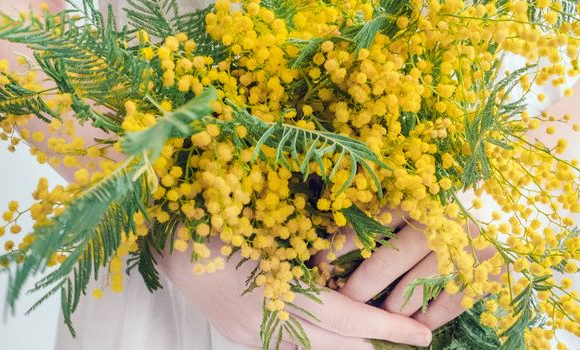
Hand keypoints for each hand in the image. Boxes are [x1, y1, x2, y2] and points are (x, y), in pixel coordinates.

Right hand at [159, 240, 432, 349]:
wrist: (158, 233)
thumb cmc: (211, 211)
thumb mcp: (264, 215)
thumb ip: (305, 234)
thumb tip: (354, 239)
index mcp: (274, 288)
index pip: (344, 317)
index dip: (385, 327)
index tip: (421, 335)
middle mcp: (263, 319)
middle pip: (331, 343)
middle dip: (374, 345)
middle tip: (414, 342)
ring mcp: (246, 331)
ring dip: (346, 347)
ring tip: (380, 342)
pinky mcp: (237, 332)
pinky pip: (286, 345)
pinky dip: (317, 343)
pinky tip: (336, 337)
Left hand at [332, 200, 494, 329]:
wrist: (522, 203)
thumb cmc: (459, 197)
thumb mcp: (424, 191)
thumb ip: (387, 208)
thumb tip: (335, 241)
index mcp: (421, 193)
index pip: (371, 221)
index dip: (341, 244)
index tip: (318, 262)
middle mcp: (442, 217)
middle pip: (391, 258)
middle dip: (363, 284)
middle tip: (345, 299)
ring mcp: (467, 244)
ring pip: (420, 283)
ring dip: (396, 304)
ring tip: (381, 313)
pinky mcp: (490, 267)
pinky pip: (454, 299)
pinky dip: (433, 316)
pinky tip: (417, 326)